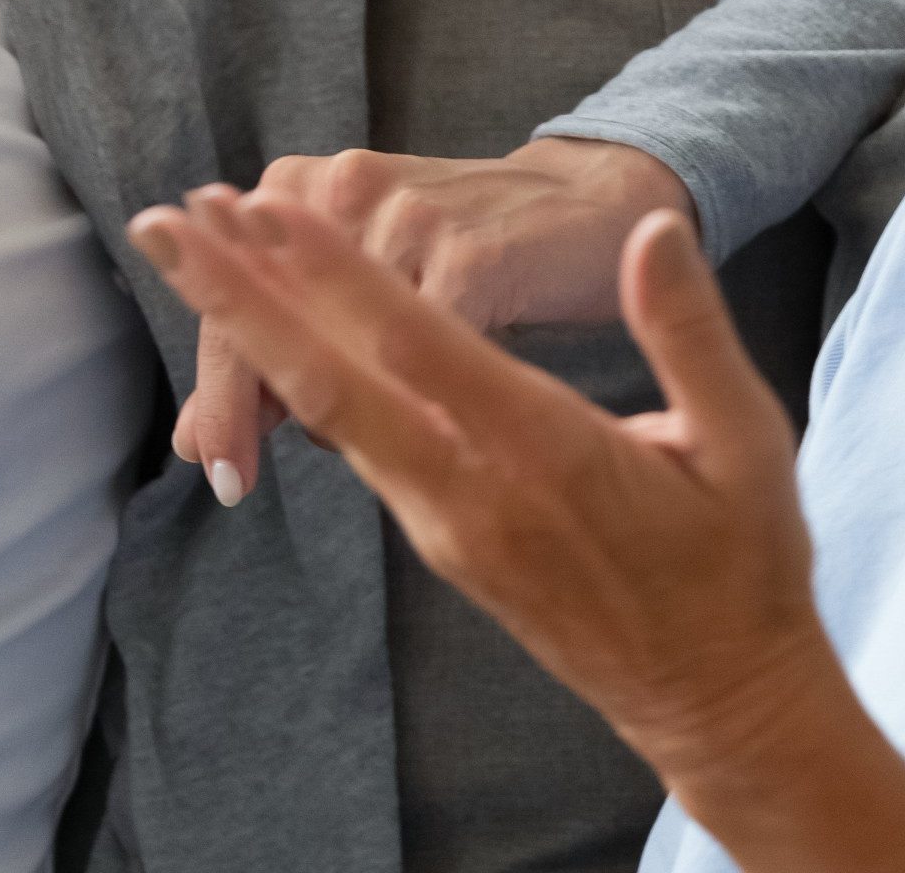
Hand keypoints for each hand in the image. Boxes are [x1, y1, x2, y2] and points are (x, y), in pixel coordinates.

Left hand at [126, 191, 904, 872]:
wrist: (716, 697)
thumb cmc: (741, 563)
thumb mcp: (746, 440)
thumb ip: (688, 330)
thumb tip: (653, 231)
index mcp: (543, 452)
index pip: (413, 344)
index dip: (330, 272)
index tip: (259, 207)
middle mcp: (471, 490)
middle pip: (328, 380)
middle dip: (234, 299)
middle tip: (158, 224)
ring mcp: (446, 522)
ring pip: (330, 414)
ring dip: (252, 334)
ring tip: (192, 256)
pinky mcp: (442, 541)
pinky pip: (358, 447)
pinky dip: (299, 382)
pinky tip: (263, 337)